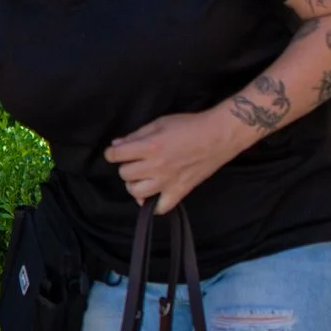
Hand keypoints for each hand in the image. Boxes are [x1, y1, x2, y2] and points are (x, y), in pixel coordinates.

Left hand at [105, 109, 249, 214]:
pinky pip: (160, 208)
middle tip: (135, 161)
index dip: (112, 153)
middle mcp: (157, 166)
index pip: (116, 155)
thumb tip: (116, 145)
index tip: (115, 153)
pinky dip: (153, 205)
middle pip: (124, 174)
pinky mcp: (180, 190)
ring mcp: (168, 181)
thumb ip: (136, 135)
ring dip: (135, 184)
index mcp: (150, 146)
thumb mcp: (159, 123)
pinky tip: (153, 196)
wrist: (218, 135)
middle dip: (126, 166)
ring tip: (142, 177)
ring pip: (136, 192)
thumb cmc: (190, 125)